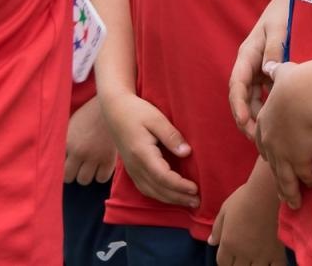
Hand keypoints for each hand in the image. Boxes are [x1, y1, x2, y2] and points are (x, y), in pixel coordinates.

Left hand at [64, 95, 117, 185]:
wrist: (111, 106)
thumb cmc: (89, 114)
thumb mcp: (71, 124)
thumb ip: (64, 141)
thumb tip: (56, 157)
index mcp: (67, 142)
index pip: (56, 166)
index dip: (61, 166)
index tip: (65, 164)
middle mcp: (79, 152)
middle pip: (69, 177)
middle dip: (71, 173)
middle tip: (77, 167)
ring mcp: (95, 156)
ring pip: (84, 180)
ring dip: (85, 175)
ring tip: (89, 167)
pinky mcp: (109, 159)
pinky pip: (102, 178)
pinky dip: (100, 175)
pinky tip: (101, 167)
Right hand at [100, 92, 198, 208]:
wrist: (114, 110)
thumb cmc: (137, 111)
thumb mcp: (157, 119)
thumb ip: (171, 136)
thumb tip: (186, 153)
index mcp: (142, 154)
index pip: (163, 177)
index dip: (180, 186)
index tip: (195, 189)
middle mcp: (135, 166)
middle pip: (158, 189)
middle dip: (178, 198)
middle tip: (197, 202)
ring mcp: (131, 169)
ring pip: (151, 192)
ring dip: (170, 199)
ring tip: (187, 201)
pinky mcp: (131, 169)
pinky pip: (145, 188)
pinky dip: (159, 195)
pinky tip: (170, 196)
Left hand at [208, 167, 285, 265]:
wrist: (267, 193)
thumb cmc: (245, 197)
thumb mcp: (225, 210)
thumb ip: (217, 228)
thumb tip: (211, 242)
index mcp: (228, 244)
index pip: (223, 263)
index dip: (226, 261)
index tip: (230, 256)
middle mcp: (243, 254)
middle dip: (238, 264)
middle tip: (243, 256)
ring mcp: (260, 255)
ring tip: (256, 260)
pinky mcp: (276, 252)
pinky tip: (271, 262)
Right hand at [229, 0, 288, 139]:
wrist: (292, 1)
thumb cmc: (284, 12)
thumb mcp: (279, 28)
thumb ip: (273, 48)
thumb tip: (268, 71)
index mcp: (247, 55)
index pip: (237, 84)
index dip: (239, 105)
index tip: (244, 121)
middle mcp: (248, 64)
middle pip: (242, 96)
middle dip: (245, 118)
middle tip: (256, 138)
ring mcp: (256, 68)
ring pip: (252, 97)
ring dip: (256, 116)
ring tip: (265, 135)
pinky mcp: (266, 72)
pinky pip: (263, 93)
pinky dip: (267, 107)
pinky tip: (276, 121)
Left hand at [253, 60, 311, 210]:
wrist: (304, 95)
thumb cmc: (296, 81)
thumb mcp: (281, 73)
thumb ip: (275, 72)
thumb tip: (269, 65)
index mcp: (265, 122)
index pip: (263, 141)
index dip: (269, 150)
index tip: (274, 157)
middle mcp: (269, 141)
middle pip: (271, 163)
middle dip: (278, 175)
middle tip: (281, 187)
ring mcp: (282, 153)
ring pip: (284, 177)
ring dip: (288, 190)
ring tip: (292, 202)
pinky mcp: (297, 160)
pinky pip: (302, 176)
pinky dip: (306, 181)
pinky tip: (311, 186)